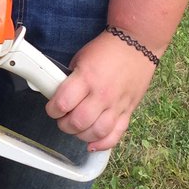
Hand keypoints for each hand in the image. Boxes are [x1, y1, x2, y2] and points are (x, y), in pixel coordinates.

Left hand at [45, 29, 157, 151]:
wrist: (137, 43)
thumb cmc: (107, 50)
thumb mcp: (80, 58)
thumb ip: (71, 80)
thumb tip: (58, 95)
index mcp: (87, 78)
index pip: (62, 104)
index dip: (52, 110)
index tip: (52, 108)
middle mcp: (102, 94)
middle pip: (77, 123)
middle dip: (64, 124)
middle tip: (62, 118)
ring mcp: (117, 105)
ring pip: (96, 133)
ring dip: (81, 135)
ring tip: (76, 128)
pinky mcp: (129, 111)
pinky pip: (116, 135)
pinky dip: (103, 144)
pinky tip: (92, 144)